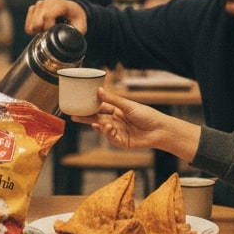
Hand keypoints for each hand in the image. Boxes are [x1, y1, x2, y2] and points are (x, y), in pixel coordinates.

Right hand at [24, 0, 86, 36]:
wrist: (72, 10)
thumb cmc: (77, 19)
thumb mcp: (81, 26)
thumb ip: (76, 33)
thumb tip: (69, 43)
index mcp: (61, 4)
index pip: (48, 15)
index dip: (47, 27)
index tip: (52, 34)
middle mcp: (49, 2)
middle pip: (38, 19)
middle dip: (42, 31)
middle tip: (48, 35)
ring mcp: (40, 4)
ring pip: (32, 22)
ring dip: (37, 31)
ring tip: (47, 32)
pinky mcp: (34, 8)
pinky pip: (28, 23)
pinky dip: (32, 30)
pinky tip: (40, 30)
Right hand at [75, 88, 200, 164]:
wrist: (160, 130)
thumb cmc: (147, 115)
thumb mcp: (128, 105)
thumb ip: (113, 100)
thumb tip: (98, 91)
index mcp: (117, 110)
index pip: (100, 107)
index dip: (90, 107)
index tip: (78, 104)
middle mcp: (116, 121)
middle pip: (97, 119)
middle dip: (86, 118)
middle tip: (73, 116)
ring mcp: (118, 132)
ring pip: (103, 129)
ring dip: (99, 126)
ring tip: (97, 123)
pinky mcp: (122, 142)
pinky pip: (111, 138)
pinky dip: (108, 134)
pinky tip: (109, 129)